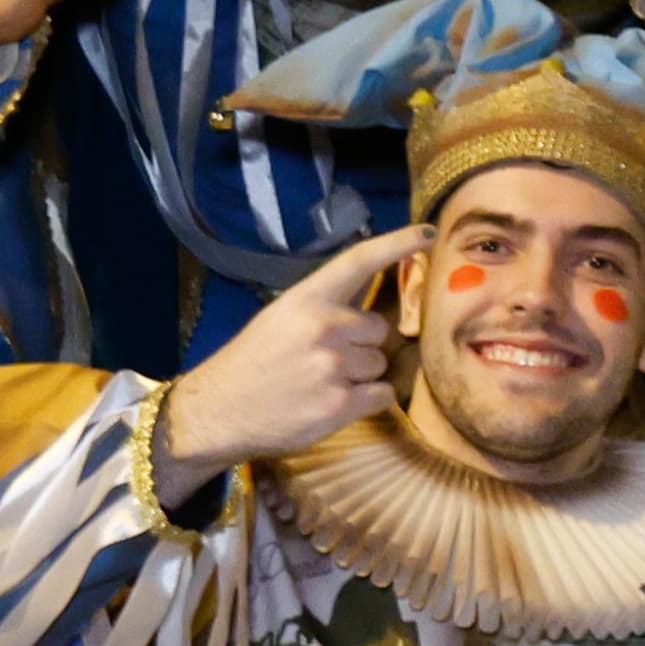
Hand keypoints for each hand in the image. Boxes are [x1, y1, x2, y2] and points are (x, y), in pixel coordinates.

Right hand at [160, 224, 422, 477]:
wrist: (216, 411)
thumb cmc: (253, 362)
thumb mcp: (281, 318)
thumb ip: (325, 306)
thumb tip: (372, 299)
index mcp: (306, 298)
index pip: (359, 260)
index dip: (397, 243)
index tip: (428, 234)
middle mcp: (323, 327)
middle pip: (379, 329)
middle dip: (362, 344)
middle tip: (325, 360)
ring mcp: (332, 367)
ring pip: (380, 363)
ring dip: (361, 375)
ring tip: (321, 382)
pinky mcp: (339, 405)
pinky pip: (382, 394)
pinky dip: (367, 400)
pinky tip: (334, 402)